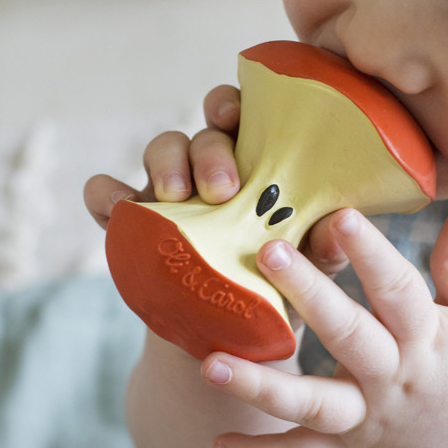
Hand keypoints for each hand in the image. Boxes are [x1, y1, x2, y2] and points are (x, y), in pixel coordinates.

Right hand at [84, 85, 349, 275]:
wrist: (232, 343)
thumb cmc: (278, 292)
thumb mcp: (309, 272)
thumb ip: (325, 247)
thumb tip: (339, 221)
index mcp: (257, 166)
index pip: (244, 116)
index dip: (234, 103)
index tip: (235, 116)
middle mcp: (211, 170)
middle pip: (204, 133)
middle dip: (209, 151)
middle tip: (223, 190)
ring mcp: (169, 194)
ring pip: (160, 150)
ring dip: (166, 164)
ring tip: (175, 197)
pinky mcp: (133, 223)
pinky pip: (107, 194)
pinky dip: (107, 193)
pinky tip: (120, 206)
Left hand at [202, 205, 447, 447]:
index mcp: (429, 339)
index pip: (399, 290)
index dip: (371, 254)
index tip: (341, 217)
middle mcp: (395, 379)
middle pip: (348, 336)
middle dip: (308, 295)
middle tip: (266, 253)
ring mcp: (371, 420)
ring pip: (313, 406)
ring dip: (261, 388)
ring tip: (209, 366)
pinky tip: (217, 445)